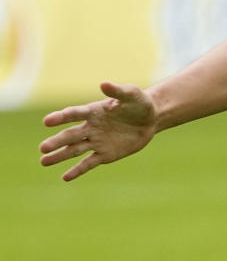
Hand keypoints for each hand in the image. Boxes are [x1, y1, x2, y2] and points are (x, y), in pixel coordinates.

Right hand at [39, 82, 157, 180]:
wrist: (150, 119)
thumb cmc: (139, 103)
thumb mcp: (132, 95)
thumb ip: (118, 91)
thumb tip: (104, 84)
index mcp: (94, 111)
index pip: (75, 114)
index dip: (61, 117)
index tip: (47, 121)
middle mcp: (91, 127)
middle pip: (71, 135)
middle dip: (57, 141)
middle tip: (43, 148)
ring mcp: (96, 141)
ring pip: (74, 150)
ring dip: (60, 156)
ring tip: (43, 161)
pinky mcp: (105, 154)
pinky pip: (89, 163)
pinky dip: (77, 170)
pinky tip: (65, 177)